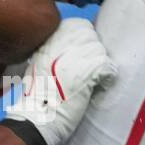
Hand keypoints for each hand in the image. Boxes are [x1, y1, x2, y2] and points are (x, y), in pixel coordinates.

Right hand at [5, 18, 115, 144]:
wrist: (36, 118)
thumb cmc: (36, 99)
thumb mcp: (38, 67)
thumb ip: (54, 53)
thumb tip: (74, 49)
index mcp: (48, 41)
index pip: (78, 26)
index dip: (85, 39)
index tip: (83, 54)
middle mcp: (61, 44)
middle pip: (91, 35)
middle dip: (94, 51)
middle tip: (90, 69)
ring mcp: (74, 56)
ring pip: (100, 50)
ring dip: (100, 66)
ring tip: (93, 81)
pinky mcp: (87, 71)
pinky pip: (108, 67)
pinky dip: (107, 79)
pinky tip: (99, 88)